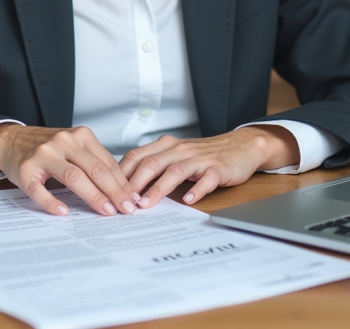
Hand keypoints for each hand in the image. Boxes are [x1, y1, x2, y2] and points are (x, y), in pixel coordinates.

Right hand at [0, 124, 138, 216]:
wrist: (11, 140)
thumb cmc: (47, 148)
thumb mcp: (73, 146)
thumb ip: (94, 161)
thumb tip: (122, 188)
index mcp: (79, 136)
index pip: (107, 162)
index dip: (122, 182)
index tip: (132, 198)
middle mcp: (63, 142)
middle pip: (94, 169)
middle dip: (114, 191)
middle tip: (125, 209)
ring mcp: (43, 155)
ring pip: (74, 177)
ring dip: (93, 196)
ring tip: (106, 211)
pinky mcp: (25, 171)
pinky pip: (40, 189)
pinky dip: (52, 202)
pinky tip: (63, 212)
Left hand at [118, 126, 299, 207]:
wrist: (241, 146)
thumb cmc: (204, 155)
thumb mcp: (176, 156)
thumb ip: (154, 166)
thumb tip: (125, 186)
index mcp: (166, 146)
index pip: (136, 156)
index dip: (121, 174)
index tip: (107, 191)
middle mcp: (180, 150)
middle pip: (151, 163)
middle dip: (134, 183)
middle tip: (121, 202)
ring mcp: (199, 159)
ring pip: (174, 171)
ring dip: (158, 188)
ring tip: (145, 203)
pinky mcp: (218, 168)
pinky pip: (206, 179)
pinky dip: (196, 189)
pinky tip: (188, 201)